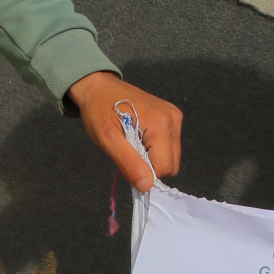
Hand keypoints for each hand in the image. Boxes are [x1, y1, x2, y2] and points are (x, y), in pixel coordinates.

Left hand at [68, 70, 182, 191]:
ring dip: (152, 158)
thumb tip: (146, 186)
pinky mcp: (173, 117)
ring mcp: (175, 117)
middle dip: (150, 166)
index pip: (164, 168)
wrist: (98, 87)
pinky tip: (139, 136)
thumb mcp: (107, 139)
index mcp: (161, 124)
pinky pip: (169, 146)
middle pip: (171, 164)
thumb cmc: (99, 110)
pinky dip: (155, 149)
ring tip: (132, 142)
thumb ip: (128, 163)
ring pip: (171, 158)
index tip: (126, 161)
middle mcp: (173, 119)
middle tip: (128, 151)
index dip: (144, 172)